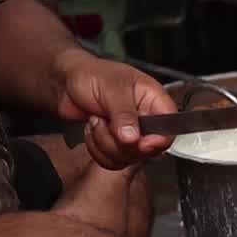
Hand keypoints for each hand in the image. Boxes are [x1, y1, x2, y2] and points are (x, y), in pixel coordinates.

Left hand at [53, 48, 176, 169]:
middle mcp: (147, 121)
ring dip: (104, 143)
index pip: (169, 129)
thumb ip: (124, 114)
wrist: (67, 83)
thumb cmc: (92, 74)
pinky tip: (93, 129)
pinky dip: (96, 149)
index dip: (157, 140)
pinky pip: (113, 162)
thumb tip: (133, 137)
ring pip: (128, 158)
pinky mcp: (117, 145)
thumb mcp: (112, 88)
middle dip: (120, 141)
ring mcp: (132, 135)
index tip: (139, 142)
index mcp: (154, 101)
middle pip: (148, 150)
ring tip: (97, 120)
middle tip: (106, 121)